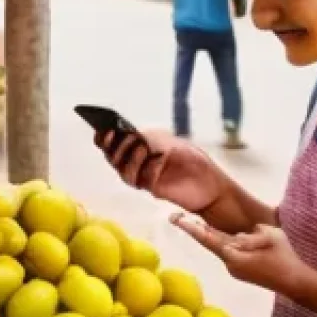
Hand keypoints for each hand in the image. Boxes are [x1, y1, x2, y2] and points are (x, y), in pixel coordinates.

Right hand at [95, 129, 228, 213]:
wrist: (212, 187)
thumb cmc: (195, 162)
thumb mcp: (175, 143)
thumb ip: (154, 140)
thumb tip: (135, 136)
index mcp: (139, 146)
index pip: (114, 141)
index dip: (104, 136)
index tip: (103, 128)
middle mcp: (137, 162)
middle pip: (112, 156)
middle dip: (113, 146)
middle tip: (119, 136)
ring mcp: (142, 176)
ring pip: (122, 170)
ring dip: (128, 159)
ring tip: (141, 147)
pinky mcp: (151, 189)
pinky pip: (139, 181)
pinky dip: (145, 171)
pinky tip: (156, 163)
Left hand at [170, 214, 302, 295]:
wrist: (296, 283)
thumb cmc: (284, 257)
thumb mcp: (270, 237)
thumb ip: (250, 235)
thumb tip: (236, 238)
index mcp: (234, 255)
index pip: (208, 239)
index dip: (191, 229)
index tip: (176, 219)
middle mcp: (229, 264)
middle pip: (210, 243)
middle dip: (197, 230)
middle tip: (177, 216)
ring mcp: (234, 270)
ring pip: (221, 249)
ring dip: (215, 237)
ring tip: (205, 225)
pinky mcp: (239, 273)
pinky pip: (230, 255)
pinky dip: (228, 246)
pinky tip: (233, 240)